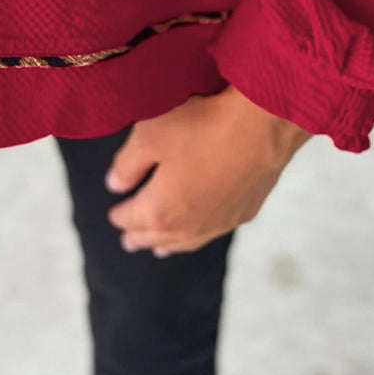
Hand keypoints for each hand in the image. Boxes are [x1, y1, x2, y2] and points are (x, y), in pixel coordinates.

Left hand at [103, 83, 314, 256]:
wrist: (260, 126)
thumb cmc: (201, 126)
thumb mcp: (149, 135)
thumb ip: (127, 164)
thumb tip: (115, 185)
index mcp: (160, 211)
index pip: (130, 218)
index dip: (119, 214)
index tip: (113, 211)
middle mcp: (188, 227)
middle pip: (156, 237)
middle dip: (139, 237)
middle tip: (128, 242)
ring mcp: (218, 224)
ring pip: (185, 242)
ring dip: (168, 244)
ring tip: (159, 249)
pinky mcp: (243, 213)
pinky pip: (212, 232)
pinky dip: (198, 235)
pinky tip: (200, 230)